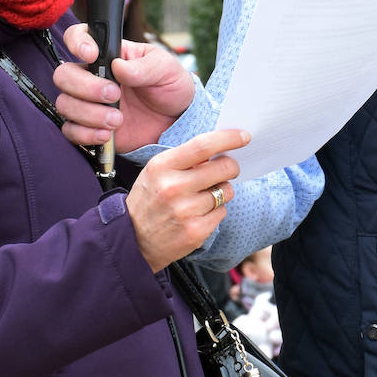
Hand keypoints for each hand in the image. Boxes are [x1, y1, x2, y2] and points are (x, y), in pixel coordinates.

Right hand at [54, 25, 194, 153]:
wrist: (176, 122)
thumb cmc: (170, 87)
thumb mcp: (165, 69)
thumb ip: (144, 66)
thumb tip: (118, 66)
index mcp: (109, 55)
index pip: (79, 37)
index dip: (76, 42)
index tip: (91, 56)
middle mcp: (93, 76)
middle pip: (63, 75)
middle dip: (85, 87)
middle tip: (114, 95)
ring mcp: (89, 102)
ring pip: (65, 104)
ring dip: (89, 114)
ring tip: (118, 120)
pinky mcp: (89, 127)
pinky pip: (70, 130)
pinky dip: (86, 134)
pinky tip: (107, 134)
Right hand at [126, 128, 248, 272]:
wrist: (132, 240)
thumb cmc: (148, 201)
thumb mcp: (156, 172)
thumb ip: (184, 159)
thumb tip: (219, 148)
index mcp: (162, 166)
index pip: (203, 146)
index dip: (228, 139)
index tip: (244, 136)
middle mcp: (173, 187)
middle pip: (223, 168)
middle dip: (231, 167)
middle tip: (227, 169)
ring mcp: (185, 211)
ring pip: (226, 191)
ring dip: (222, 191)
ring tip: (203, 196)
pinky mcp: (195, 231)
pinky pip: (222, 212)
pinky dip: (215, 211)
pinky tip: (198, 214)